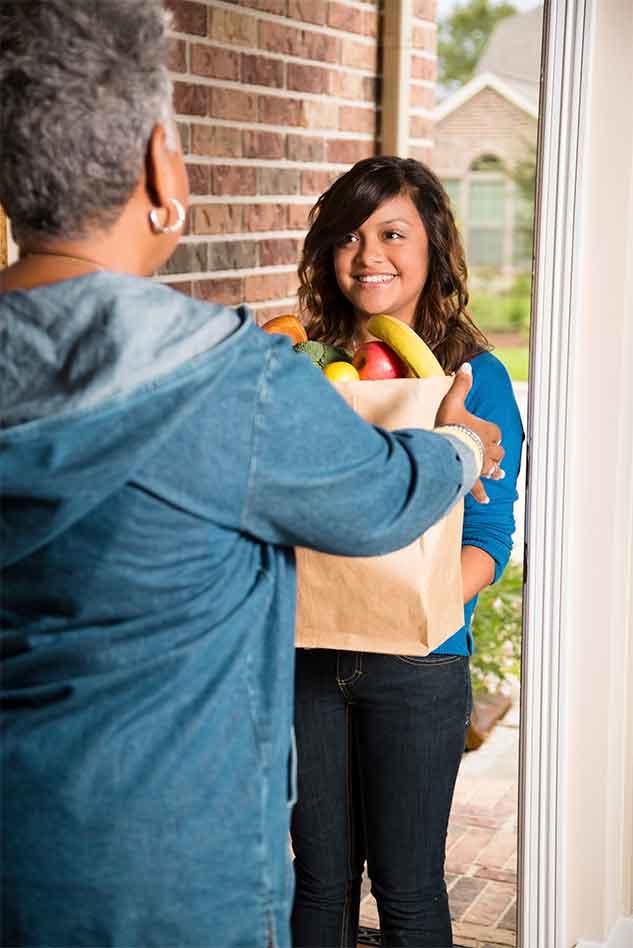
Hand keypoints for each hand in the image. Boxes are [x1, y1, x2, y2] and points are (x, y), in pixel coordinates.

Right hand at [435, 363, 504, 503]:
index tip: (485, 432)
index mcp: (487, 430)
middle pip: (497, 451)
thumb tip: (466, 365)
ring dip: (494, 470)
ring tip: (498, 474)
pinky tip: (486, 500)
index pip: (495, 431)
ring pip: (493, 468)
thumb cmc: (451, 426)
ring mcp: (481, 466)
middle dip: (494, 451)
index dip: (490, 432)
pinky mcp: (472, 479)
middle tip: (490, 452)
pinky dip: (481, 493)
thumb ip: (461, 384)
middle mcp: (488, 450)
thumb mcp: (454, 401)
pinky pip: (478, 487)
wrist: (447, 450)